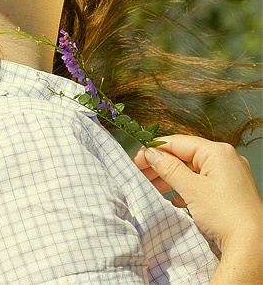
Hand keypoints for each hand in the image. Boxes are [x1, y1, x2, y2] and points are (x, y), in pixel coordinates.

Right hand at [132, 135, 262, 258]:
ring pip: (192, 171)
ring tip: (153, 187)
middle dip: (161, 165)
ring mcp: (230, 176)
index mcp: (218, 152)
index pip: (178, 143)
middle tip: (141, 173)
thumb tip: (151, 154)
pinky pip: (202, 183)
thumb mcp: (191, 188)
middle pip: (185, 156)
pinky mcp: (231, 192)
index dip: (154, 150)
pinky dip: (186, 188)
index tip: (137, 159)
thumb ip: (168, 168)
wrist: (253, 247)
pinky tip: (175, 199)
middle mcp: (227, 160)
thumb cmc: (226, 215)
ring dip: (171, 178)